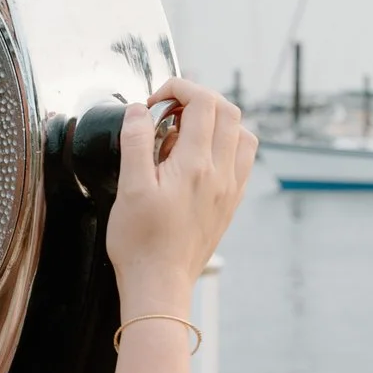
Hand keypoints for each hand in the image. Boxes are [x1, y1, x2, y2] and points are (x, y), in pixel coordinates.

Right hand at [101, 76, 254, 311]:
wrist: (160, 284)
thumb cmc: (141, 242)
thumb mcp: (129, 187)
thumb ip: (137, 142)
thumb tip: (141, 110)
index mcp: (196, 165)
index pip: (203, 102)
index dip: (179, 88)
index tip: (155, 101)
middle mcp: (221, 174)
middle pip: (228, 111)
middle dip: (198, 99)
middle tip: (168, 112)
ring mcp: (230, 189)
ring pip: (242, 134)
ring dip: (217, 121)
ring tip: (185, 133)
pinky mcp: (230, 203)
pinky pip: (242, 160)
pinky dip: (226, 144)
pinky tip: (199, 157)